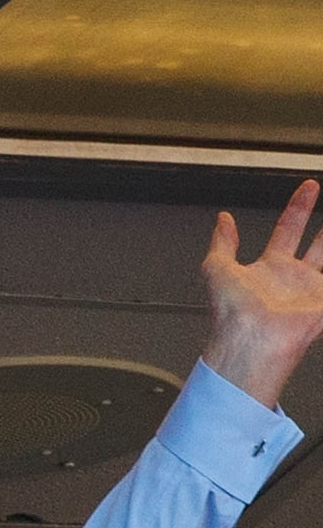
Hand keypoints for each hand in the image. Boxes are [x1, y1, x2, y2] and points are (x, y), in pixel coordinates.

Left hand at [201, 178, 322, 408]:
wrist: (249, 338)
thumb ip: (221, 243)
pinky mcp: (322, 305)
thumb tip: (222, 221)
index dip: (298, 208)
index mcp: (268, 268)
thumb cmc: (231, 313)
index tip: (308, 189)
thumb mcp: (216, 270)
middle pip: (317, 243)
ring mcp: (310, 291)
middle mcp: (291, 278)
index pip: (287, 229)